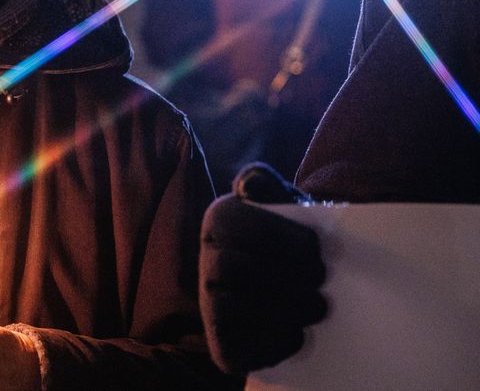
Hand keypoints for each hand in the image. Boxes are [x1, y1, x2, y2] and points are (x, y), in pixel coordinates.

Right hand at [199, 164, 327, 374]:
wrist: (301, 293)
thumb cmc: (295, 245)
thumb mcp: (287, 208)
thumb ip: (271, 188)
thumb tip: (251, 184)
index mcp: (219, 223)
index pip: (226, 222)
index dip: (272, 235)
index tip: (313, 248)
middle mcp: (206, 263)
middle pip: (228, 266)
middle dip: (281, 274)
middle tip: (320, 278)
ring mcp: (210, 306)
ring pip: (232, 306)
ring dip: (284, 306)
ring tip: (318, 306)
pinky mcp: (223, 344)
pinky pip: (238, 344)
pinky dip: (275, 340)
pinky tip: (299, 332)